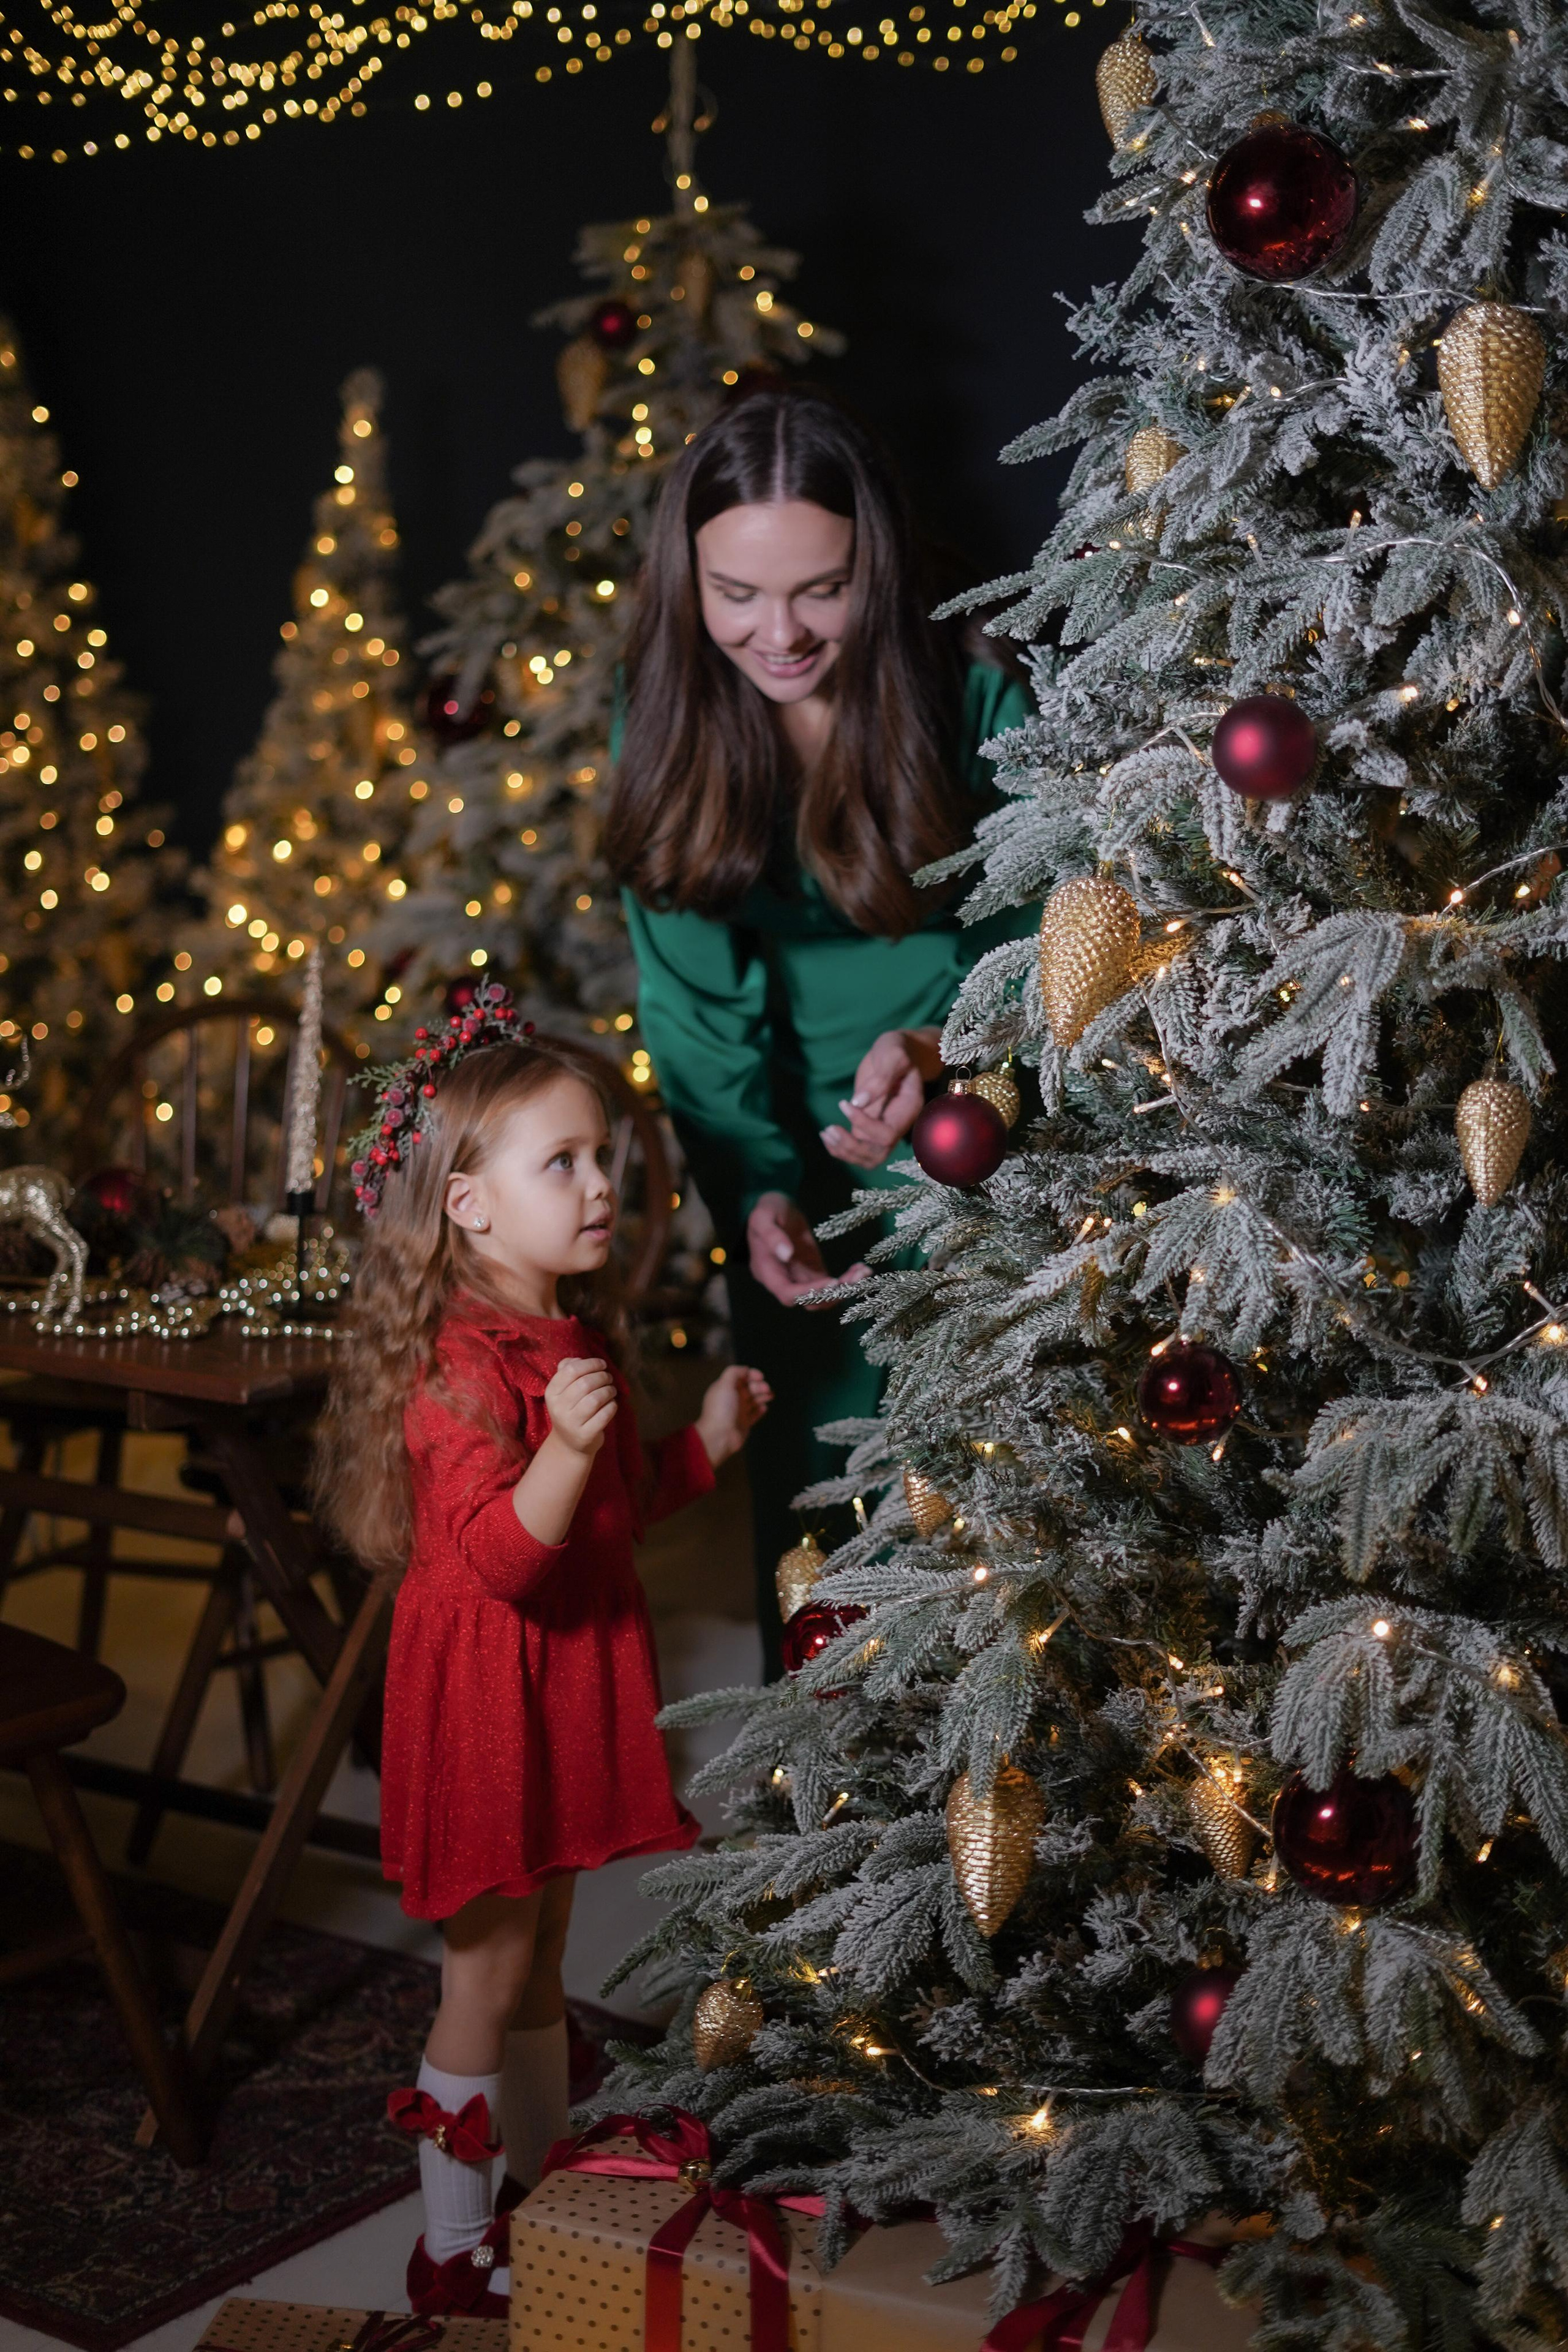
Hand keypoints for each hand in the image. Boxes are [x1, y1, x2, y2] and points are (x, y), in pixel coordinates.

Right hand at [544, 1355, 618, 1456]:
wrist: (569, 1444)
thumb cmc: (570, 1410)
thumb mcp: (563, 1391)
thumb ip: (567, 1371)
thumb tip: (577, 1359)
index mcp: (551, 1393)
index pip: (571, 1370)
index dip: (590, 1363)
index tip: (602, 1364)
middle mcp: (558, 1408)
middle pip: (586, 1383)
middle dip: (603, 1376)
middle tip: (609, 1378)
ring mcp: (571, 1423)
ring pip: (596, 1398)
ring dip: (609, 1390)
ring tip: (611, 1390)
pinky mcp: (585, 1435)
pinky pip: (604, 1414)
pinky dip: (612, 1406)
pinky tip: (611, 1404)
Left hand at [696, 1365, 773, 1466]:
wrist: (719, 1435)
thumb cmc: (722, 1409)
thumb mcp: (724, 1384)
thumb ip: (734, 1372)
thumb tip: (745, 1369)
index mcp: (726, 1388)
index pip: (741, 1377)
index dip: (752, 1374)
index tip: (760, 1377)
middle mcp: (733, 1398)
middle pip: (749, 1387)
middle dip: (759, 1386)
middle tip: (767, 1389)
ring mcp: (739, 1411)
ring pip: (754, 1400)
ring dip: (763, 1396)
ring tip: (770, 1396)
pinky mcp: (744, 1423)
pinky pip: (754, 1414)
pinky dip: (760, 1410)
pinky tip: (764, 1408)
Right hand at [747, 1192, 865, 1308]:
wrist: (777, 1206)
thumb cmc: (767, 1209)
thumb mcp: (763, 1216)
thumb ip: (772, 1235)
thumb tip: (786, 1254)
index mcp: (767, 1271)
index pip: (788, 1294)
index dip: (809, 1292)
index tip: (832, 1281)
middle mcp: (784, 1280)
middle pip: (809, 1301)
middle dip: (834, 1293)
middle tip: (856, 1278)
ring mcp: (800, 1277)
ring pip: (823, 1296)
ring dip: (844, 1289)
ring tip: (863, 1272)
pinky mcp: (813, 1272)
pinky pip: (830, 1285)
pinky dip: (846, 1280)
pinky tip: (861, 1269)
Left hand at [820, 1027, 943, 1168]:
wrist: (898, 1051)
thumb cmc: (897, 1050)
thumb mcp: (892, 1055)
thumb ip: (880, 1079)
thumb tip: (859, 1102)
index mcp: (908, 1109)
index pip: (887, 1134)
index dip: (864, 1125)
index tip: (844, 1103)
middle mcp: (898, 1124)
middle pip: (878, 1154)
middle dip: (852, 1147)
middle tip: (829, 1129)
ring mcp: (884, 1127)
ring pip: (869, 1158)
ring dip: (845, 1152)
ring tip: (826, 1133)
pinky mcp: (869, 1126)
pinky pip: (859, 1150)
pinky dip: (841, 1149)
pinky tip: (826, 1136)